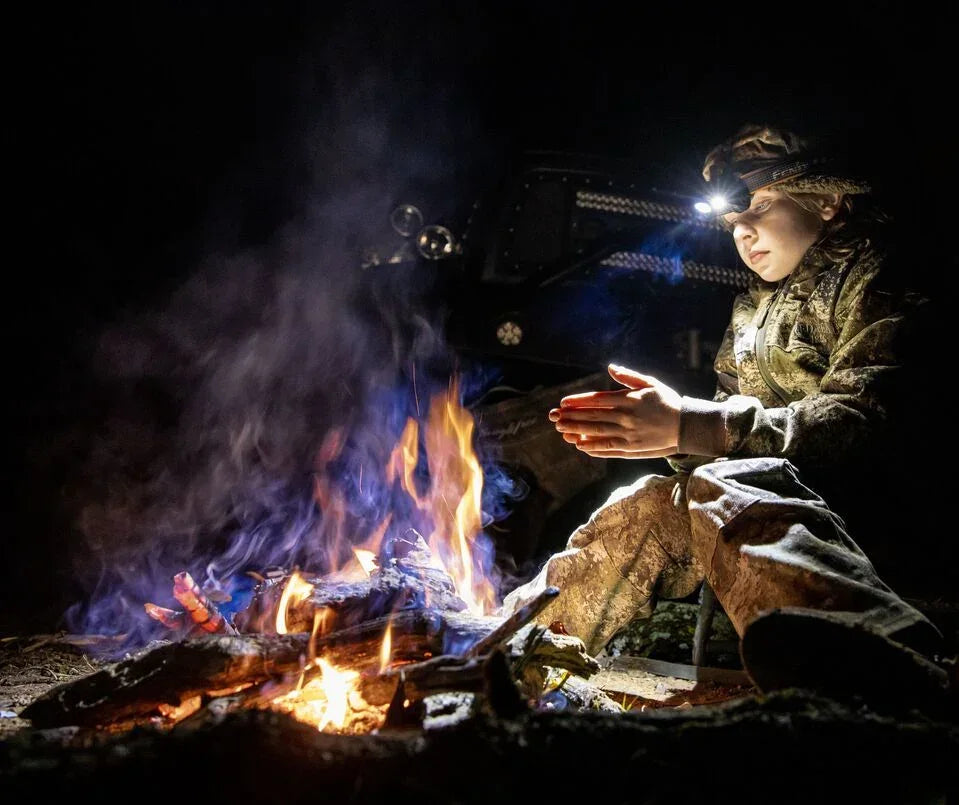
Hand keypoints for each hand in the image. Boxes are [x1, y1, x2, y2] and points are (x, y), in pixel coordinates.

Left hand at [548, 364, 681, 458]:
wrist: (687, 425)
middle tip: (554, 417)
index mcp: (628, 399)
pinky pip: (608, 449)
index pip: (596, 399)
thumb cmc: (667, 401)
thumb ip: (629, 377)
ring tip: (562, 431)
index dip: (578, 401)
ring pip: (597, 433)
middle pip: (592, 416)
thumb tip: (611, 367)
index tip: (562, 403)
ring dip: (577, 432)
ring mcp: (628, 434)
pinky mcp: (632, 448)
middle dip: (571, 417)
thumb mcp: (650, 384)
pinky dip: (593, 448)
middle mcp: (626, 417)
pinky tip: (581, 446)